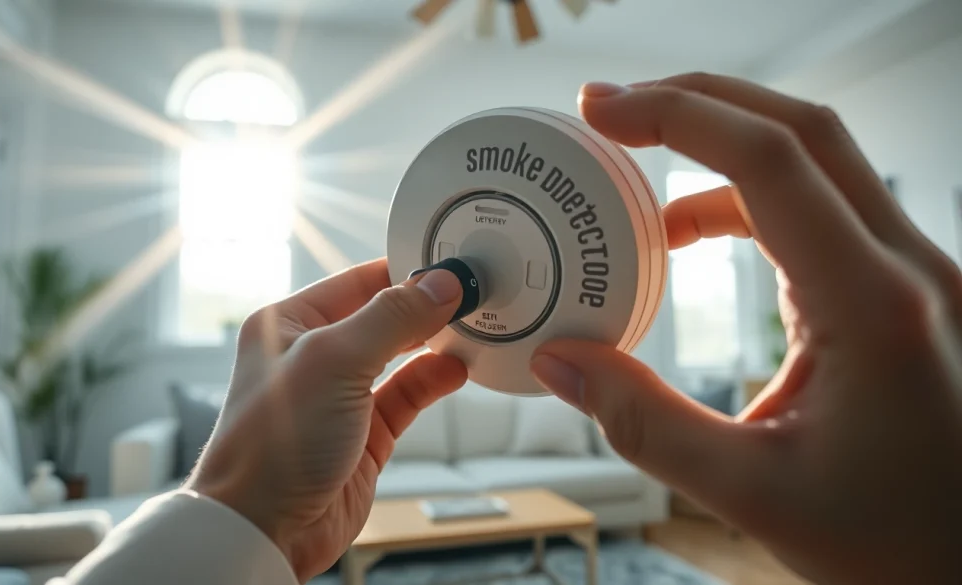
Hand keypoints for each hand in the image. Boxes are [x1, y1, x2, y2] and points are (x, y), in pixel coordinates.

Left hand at [185, 259, 466, 581]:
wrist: (264, 528)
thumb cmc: (271, 443)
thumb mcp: (334, 361)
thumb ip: (391, 319)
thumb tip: (439, 286)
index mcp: (288, 322)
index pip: (356, 280)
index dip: (403, 271)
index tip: (449, 266)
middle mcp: (313, 355)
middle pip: (381, 316)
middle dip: (424, 307)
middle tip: (469, 294)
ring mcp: (341, 395)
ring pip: (399, 356)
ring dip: (433, 343)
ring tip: (470, 330)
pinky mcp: (365, 433)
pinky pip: (406, 395)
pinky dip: (433, 380)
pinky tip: (455, 370)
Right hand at [530, 74, 961, 584]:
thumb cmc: (895, 542)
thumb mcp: (754, 492)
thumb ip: (644, 424)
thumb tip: (561, 362)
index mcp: (875, 307)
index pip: (771, 162)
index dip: (678, 116)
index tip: (602, 112)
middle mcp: (909, 270)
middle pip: (802, 129)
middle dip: (697, 101)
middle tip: (610, 111)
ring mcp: (915, 273)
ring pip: (816, 160)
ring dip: (721, 145)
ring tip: (636, 166)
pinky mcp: (901, 288)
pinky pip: (819, 209)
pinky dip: (746, 199)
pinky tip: (691, 234)